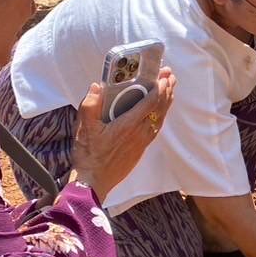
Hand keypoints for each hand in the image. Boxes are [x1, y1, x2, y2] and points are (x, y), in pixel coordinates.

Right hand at [70, 68, 176, 200]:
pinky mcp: (142, 148)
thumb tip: (96, 87)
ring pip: (160, 117)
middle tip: (171, 75)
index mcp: (128, 125)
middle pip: (160, 108)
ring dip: (166, 101)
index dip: (160, 88)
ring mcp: (143, 141)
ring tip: (170, 87)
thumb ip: (90, 105)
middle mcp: (140, 132)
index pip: (150, 103)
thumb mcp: (84, 129)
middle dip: (167, 90)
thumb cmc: (89, 155)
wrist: (95, 181)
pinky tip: (161, 109)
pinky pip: (157, 127)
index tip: (164, 76)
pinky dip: (161, 114)